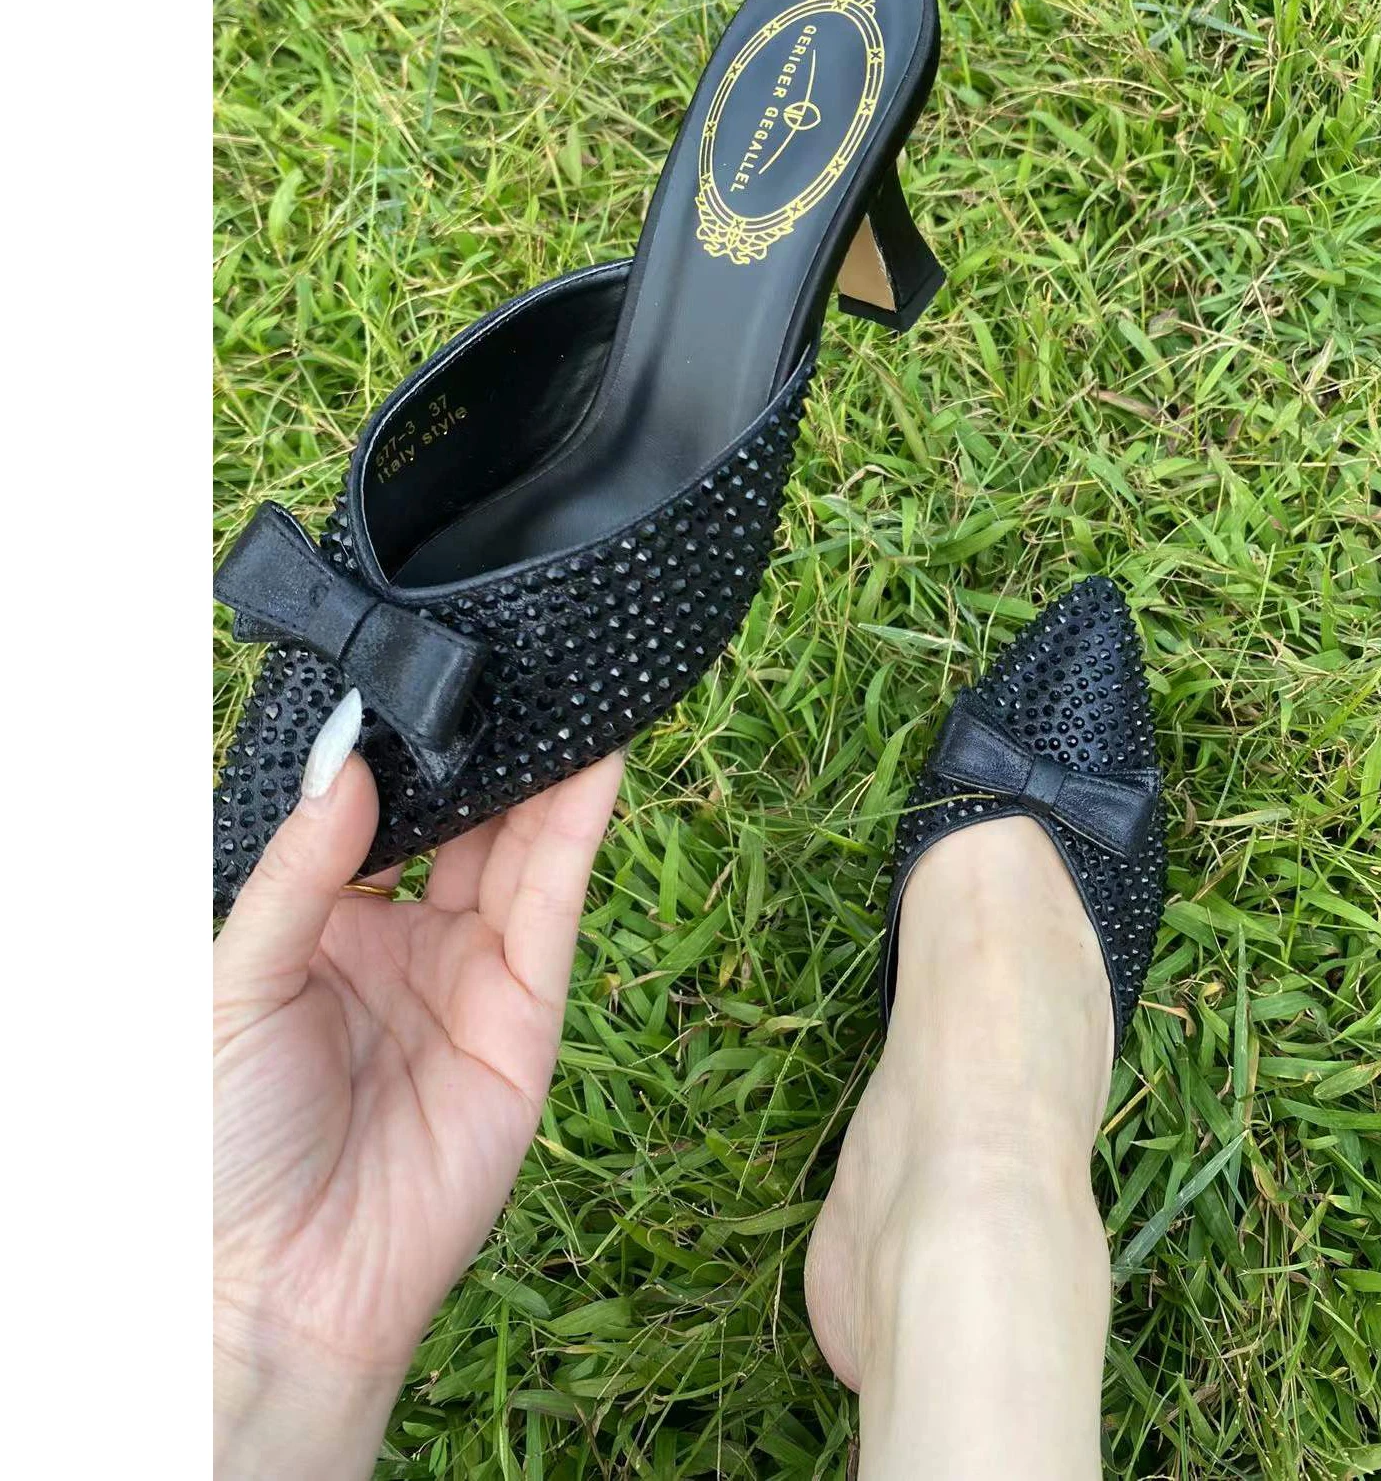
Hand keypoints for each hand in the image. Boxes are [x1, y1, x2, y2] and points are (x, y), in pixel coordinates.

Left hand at [213, 691, 621, 1479]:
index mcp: (322, 931)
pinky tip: (592, 758)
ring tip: (567, 684)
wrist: (280, 1282)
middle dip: (487, 749)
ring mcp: (470, 975)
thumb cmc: (225, 1145)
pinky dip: (577, 826)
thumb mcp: (234, 983)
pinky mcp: (527, 1009)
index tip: (419, 674)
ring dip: (546, 769)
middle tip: (511, 660)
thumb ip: (301, 869)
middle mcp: (402, 943)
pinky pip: (555, 902)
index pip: (378, 820)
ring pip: (518, 848)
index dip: (401, 754)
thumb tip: (350, 760)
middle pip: (460, 823)